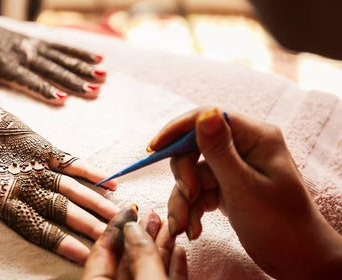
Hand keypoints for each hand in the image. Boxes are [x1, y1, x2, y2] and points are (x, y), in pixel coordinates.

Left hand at [0, 2, 104, 104]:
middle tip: (94, 92)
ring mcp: (32, 46)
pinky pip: (61, 47)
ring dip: (82, 68)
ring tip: (103, 78)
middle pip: (51, 69)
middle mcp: (22, 54)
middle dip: (73, 81)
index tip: (63, 99)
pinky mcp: (37, 41)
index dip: (44, 89)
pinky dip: (78, 52)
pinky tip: (98, 59)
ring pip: (61, 58)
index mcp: (3, 63)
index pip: (27, 78)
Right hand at [0, 99, 118, 263]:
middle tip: (115, 236)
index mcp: (2, 200)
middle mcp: (24, 188)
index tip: (83, 255)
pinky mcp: (40, 147)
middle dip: (87, 224)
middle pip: (61, 211)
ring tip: (119, 212)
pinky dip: (89, 169)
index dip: (59, 241)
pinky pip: (69, 161)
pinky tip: (109, 180)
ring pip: (71, 189)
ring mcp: (35, 168)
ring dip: (95, 201)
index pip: (35, 227)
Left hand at [82, 206, 187, 279]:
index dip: (115, 228)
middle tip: (152, 216)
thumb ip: (141, 258)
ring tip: (169, 228)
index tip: (129, 210)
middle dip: (142, 236)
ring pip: (147, 272)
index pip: (100, 253)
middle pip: (127, 260)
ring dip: (160, 250)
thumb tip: (134, 230)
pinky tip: (179, 252)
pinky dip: (171, 270)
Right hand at [148, 107, 341, 278]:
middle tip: (186, 197)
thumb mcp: (244, 187)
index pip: (208, 118)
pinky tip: (194, 229)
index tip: (153, 149)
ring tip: (185, 227)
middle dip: (184, 177)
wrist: (297, 259)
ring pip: (192, 174)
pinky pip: (197, 191)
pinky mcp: (227, 188)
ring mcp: (234, 168)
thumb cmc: (279, 224)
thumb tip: (204, 113)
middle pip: (194, 148)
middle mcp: (243, 147)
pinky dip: (191, 210)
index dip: (177, 130)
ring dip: (184, 200)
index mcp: (255, 137)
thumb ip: (219, 150)